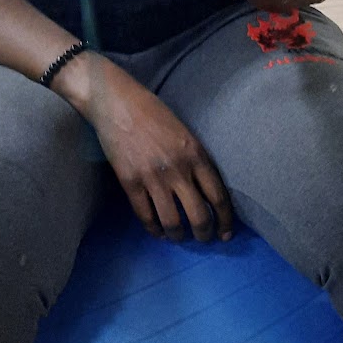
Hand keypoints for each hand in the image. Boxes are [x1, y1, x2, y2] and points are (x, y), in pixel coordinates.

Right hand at [72, 59, 233, 242]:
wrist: (116, 103)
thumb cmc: (152, 113)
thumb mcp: (185, 133)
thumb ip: (196, 160)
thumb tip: (204, 191)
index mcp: (196, 154)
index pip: (218, 196)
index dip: (225, 220)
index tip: (225, 233)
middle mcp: (178, 169)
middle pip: (199, 216)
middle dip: (204, 234)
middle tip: (203, 239)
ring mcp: (153, 178)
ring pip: (172, 222)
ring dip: (178, 236)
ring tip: (178, 237)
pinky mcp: (130, 182)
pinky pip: (146, 216)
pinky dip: (153, 229)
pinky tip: (157, 231)